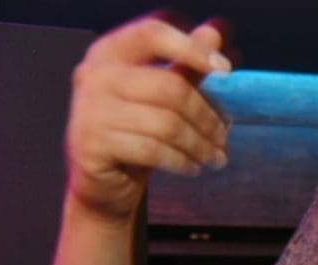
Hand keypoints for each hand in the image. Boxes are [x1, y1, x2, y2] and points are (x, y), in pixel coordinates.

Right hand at [65, 14, 232, 221]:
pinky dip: (182, 161)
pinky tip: (193, 167)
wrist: (103, 181)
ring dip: (201, 145)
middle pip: (170, 87)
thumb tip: (219, 30)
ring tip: (215, 157)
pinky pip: (153, 150)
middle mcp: (94, 75)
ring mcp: (90, 110)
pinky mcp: (92, 144)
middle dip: (207, 116)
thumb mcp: (162, 95)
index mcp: (110, 52)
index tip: (227, 69)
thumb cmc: (137, 131)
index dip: (192, 47)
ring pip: (167, 123)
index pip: (152, 34)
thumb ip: (188, 64)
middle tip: (224, 136)